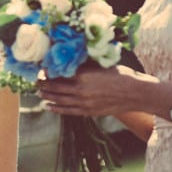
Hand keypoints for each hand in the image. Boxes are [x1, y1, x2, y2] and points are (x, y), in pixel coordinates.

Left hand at [38, 65, 152, 116]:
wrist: (136, 93)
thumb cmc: (121, 74)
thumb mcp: (101, 65)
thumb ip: (84, 65)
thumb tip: (69, 60)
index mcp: (84, 75)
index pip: (59, 73)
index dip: (48, 71)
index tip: (41, 68)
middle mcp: (81, 90)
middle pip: (56, 87)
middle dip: (43, 84)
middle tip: (36, 81)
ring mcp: (84, 103)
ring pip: (59, 99)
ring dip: (47, 96)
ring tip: (38, 92)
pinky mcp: (88, 111)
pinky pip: (67, 110)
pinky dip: (56, 108)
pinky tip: (47, 105)